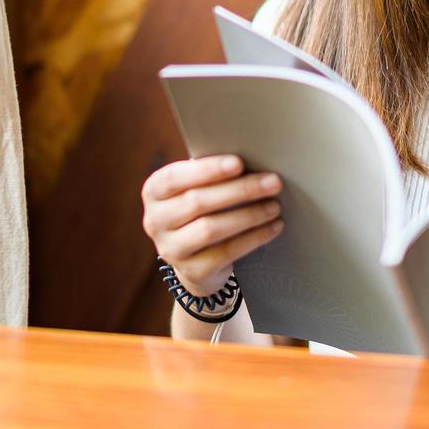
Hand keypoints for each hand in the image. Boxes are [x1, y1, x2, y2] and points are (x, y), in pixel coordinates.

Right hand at [140, 154, 284, 296]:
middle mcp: (155, 221)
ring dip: (249, 215)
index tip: (239, 163)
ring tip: (275, 205)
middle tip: (273, 182)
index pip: (175, 178)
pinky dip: (254, 238)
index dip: (207, 170)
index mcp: (154, 192)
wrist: (194, 258)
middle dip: (240, 190)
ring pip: (210, 229)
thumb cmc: (201, 209)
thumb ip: (211, 174)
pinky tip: (273, 227)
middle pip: (197, 202)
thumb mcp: (197, 188)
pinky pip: (226, 252)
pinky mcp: (192, 271)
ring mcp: (171, 249)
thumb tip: (253, 156)